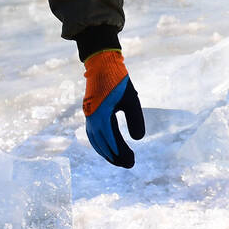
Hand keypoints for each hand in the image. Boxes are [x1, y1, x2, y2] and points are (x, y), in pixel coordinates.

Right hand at [83, 50, 144, 167]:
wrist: (102, 63)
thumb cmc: (118, 80)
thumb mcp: (131, 99)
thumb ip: (135, 119)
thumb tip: (138, 139)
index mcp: (100, 115)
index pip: (110, 140)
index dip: (120, 152)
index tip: (130, 162)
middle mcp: (92, 118)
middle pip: (102, 143)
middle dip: (114, 155)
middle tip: (128, 165)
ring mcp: (89, 115)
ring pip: (96, 140)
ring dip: (106, 151)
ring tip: (119, 160)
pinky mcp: (91, 112)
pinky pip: (94, 133)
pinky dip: (101, 143)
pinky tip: (109, 146)